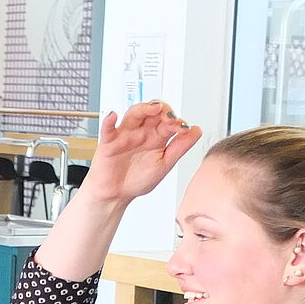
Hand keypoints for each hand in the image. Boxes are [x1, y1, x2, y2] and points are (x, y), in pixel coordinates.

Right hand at [83, 102, 202, 204]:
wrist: (116, 196)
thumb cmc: (137, 180)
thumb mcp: (164, 164)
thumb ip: (180, 147)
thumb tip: (197, 130)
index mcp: (156, 137)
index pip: (169, 121)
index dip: (178, 121)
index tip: (184, 129)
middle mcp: (142, 132)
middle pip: (153, 111)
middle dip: (164, 110)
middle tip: (171, 118)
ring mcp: (125, 135)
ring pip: (134, 114)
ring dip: (144, 108)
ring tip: (154, 108)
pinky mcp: (109, 143)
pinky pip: (107, 129)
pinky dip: (108, 121)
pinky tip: (113, 116)